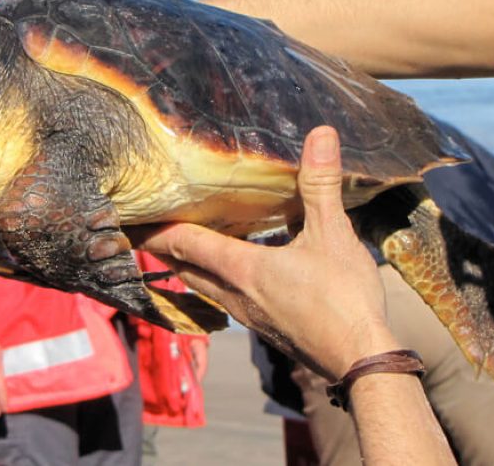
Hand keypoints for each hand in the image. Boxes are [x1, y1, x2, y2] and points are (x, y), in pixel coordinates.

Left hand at [134, 127, 398, 380]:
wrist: (360, 359)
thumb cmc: (343, 298)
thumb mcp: (334, 234)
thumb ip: (321, 183)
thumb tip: (321, 134)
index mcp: (242, 269)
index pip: (185, 243)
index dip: (157, 228)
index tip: (132, 216)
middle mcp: (236, 295)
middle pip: (186, 268)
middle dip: (166, 248)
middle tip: (149, 228)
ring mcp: (250, 317)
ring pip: (206, 287)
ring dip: (191, 266)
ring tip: (186, 246)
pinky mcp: (268, 329)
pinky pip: (228, 301)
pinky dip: (218, 282)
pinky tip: (237, 275)